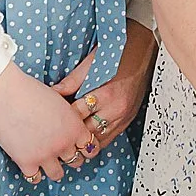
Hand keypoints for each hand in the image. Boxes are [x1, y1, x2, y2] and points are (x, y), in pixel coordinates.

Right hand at [0, 62, 94, 183]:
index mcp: (75, 126)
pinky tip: (31, 166)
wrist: (6, 94)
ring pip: (58, 174)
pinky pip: (35, 178)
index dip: (82, 147)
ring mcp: (46, 154)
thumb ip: (69, 115)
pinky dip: (34, 174)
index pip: (89, 147)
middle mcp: (64, 143)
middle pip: (76, 162)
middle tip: (60, 154)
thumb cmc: (31, 91)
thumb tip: (71, 122)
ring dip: (53, 169)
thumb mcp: (60, 99)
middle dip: (69, 158)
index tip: (75, 146)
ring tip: (47, 162)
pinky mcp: (27, 162)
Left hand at [51, 20, 156, 158]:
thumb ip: (72, 81)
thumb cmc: (118, 55)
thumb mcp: (91, 63)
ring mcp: (123, 118)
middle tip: (55, 132)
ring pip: (97, 142)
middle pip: (86, 133)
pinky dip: (95, 140)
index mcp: (106, 95)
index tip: (52, 117)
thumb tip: (53, 93)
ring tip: (68, 140)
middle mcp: (116, 110)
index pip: (77, 116)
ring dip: (82, 141)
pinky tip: (85, 137)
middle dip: (70, 133)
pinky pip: (108, 140)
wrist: (143, 53)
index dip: (62, 117)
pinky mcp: (127, 121)